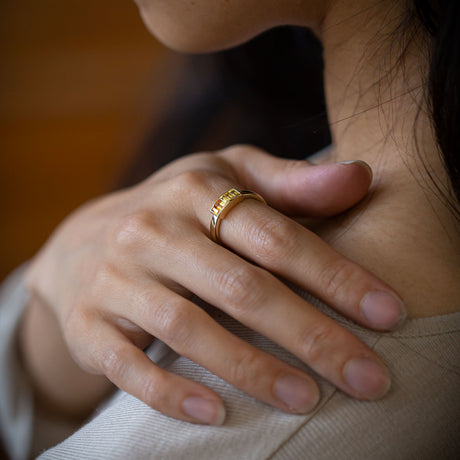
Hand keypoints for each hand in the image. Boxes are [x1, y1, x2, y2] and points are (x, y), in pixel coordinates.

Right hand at [25, 145, 404, 424]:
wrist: (86, 241)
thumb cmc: (177, 210)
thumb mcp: (230, 178)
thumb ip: (292, 183)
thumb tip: (361, 177)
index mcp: (196, 191)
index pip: (276, 238)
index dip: (335, 277)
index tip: (388, 315)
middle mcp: (152, 230)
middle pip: (241, 287)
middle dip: (311, 335)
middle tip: (366, 378)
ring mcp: (116, 278)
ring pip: (189, 327)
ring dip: (251, 369)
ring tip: (307, 400)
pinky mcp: (88, 323)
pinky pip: (128, 364)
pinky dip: (170, 393)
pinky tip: (216, 415)